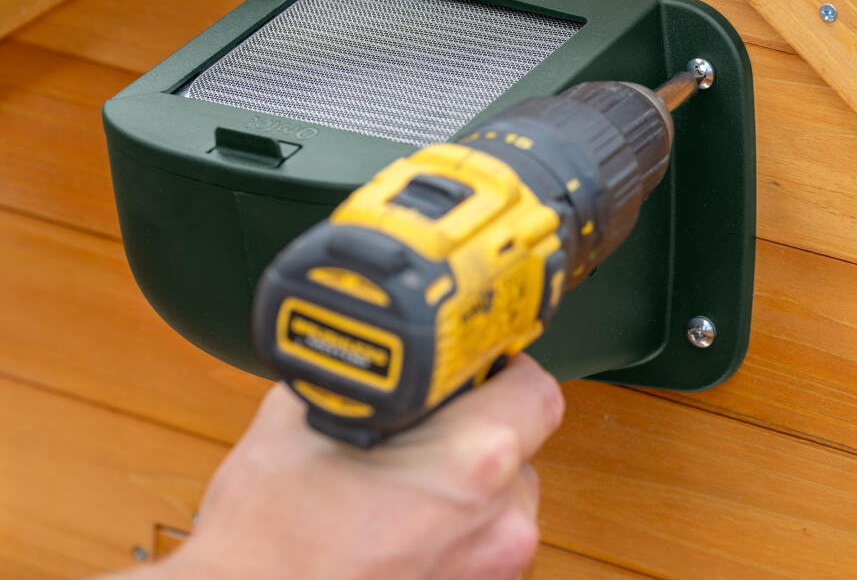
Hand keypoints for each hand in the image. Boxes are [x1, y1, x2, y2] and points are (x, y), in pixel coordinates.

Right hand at [154, 355, 563, 579]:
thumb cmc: (265, 541)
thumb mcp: (302, 416)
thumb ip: (361, 376)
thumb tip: (374, 353)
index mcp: (474, 462)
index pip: (536, 389)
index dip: (503, 367)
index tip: (470, 364)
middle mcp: (500, 523)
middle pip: (518, 446)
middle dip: (475, 426)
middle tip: (418, 424)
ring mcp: (491, 574)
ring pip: (500, 499)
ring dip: (465, 482)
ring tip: (397, 482)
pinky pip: (478, 544)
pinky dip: (450, 528)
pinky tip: (395, 524)